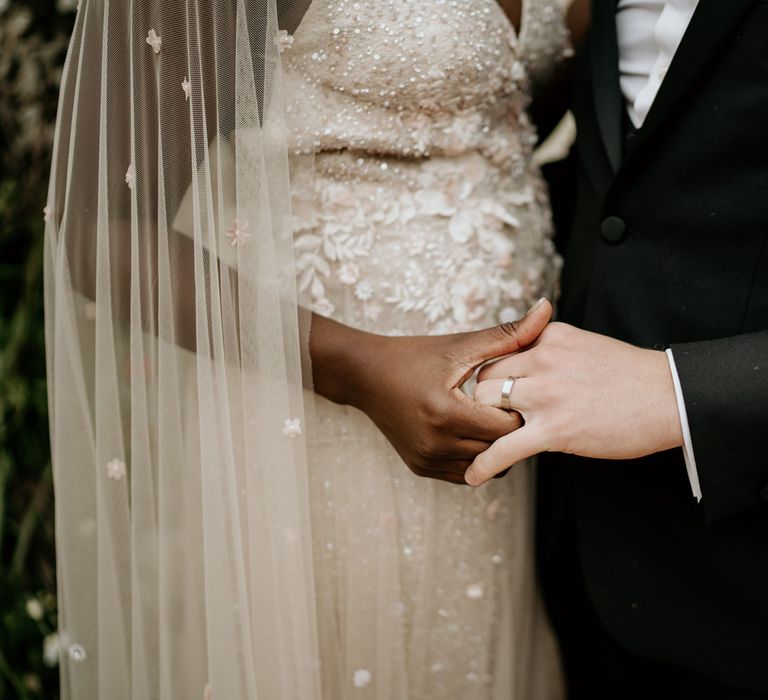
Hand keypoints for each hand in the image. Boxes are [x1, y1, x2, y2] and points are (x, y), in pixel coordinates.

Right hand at [309, 301, 552, 483]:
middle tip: (509, 406)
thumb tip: (546, 308)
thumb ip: (508, 334)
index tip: (516, 391)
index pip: (507, 427)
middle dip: (509, 429)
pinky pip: (465, 473)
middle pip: (498, 449)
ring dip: (493, 446)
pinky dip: (474, 456)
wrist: (366, 375)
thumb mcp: (461, 345)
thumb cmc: (415, 355)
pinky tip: (470, 430)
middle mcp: (435, 443)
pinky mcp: (421, 468)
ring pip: (484, 466)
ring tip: (489, 418)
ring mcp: (427, 460)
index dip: (519, 409)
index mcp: (446, 412)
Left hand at [467, 302, 683, 484]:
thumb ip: (551, 349)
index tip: (487, 390)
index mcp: (550, 338)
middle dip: (482, 399)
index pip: (500, 352)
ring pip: (487, 406)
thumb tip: (528, 357)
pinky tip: (473, 476)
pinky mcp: (554, 429)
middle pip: (486, 377)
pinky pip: (505, 447)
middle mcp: (543, 360)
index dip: (492, 374)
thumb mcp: (585, 344)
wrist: (670, 397)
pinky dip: (485, 464)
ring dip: (482, 426)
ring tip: (476, 442)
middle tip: (485, 418)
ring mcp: (547, 394)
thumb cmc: (631, 375)